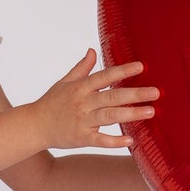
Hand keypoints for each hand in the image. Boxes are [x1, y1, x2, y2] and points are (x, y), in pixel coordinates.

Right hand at [30, 50, 158, 149]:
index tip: (140, 67)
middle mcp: (82, 103)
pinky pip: (100, 139)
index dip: (122, 71)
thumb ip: (82, 68)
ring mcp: (82, 121)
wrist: (34, 126)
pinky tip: (131, 140)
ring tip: (150, 111)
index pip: (104, 76)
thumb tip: (93, 50)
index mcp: (80, 87)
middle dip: (134, 94)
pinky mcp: (81, 138)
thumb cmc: (51, 103)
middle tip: (156, 92)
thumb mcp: (65, 82)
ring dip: (131, 114)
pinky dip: (115, 141)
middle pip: (112, 96)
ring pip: (110, 116)